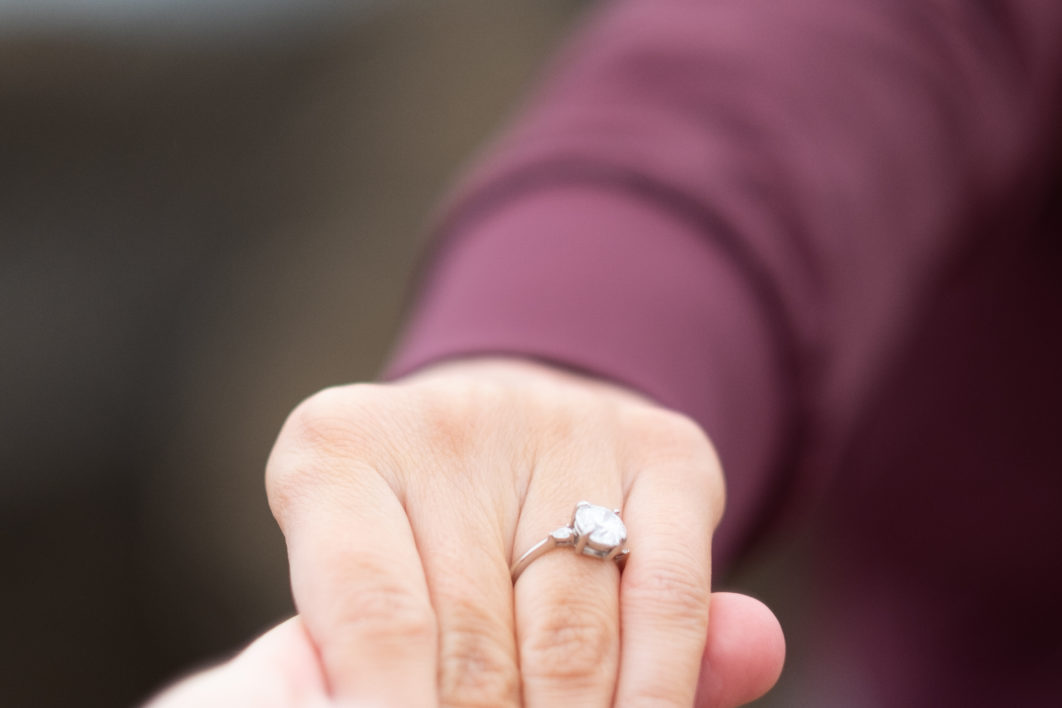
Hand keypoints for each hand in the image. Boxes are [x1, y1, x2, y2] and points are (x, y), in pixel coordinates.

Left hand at [263, 358, 783, 705]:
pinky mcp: (664, 449)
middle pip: (474, 643)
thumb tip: (325, 689)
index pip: (372, 618)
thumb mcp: (363, 589)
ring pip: (573, 635)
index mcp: (338, 449)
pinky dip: (656, 688)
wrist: (506, 436)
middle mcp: (453, 421)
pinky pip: (667, 602)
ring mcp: (565, 426)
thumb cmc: (410, 541)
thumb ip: (373, 653)